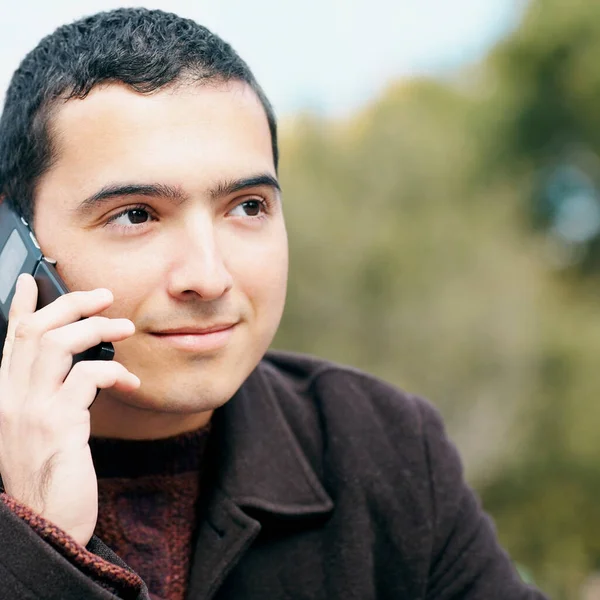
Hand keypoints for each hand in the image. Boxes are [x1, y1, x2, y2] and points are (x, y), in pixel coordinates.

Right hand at [0, 274, 138, 545]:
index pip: (9, 340)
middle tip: (104, 296)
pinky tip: (130, 383)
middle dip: (71, 304)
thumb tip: (83, 363)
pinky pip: (87, 377)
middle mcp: (9, 398)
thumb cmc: (51, 475)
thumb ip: (50, 395)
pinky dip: (114, 371)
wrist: (47, 524)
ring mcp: (29, 410)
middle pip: (36, 331)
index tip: (31, 279)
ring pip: (58, 344)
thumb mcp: (42, 430)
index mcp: (5, 396)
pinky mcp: (57, 424)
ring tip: (125, 329)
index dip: (21, 307)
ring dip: (96, 328)